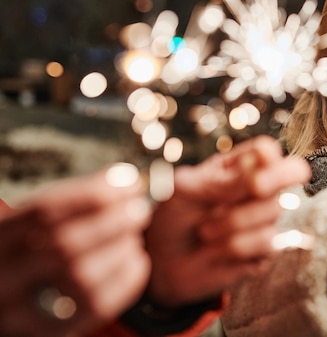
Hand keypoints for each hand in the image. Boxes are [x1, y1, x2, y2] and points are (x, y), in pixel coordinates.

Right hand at [0, 167, 150, 336]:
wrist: (8, 304)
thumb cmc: (31, 253)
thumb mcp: (36, 223)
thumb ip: (74, 202)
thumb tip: (126, 180)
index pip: (45, 210)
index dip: (93, 193)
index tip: (128, 182)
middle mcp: (2, 274)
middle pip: (65, 244)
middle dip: (112, 221)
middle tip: (139, 209)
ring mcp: (21, 310)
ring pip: (81, 276)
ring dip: (120, 250)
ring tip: (133, 236)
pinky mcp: (48, 332)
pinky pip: (96, 306)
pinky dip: (126, 278)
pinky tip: (136, 260)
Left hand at [145, 135, 310, 305]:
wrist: (161, 265)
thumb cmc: (171, 220)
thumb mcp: (186, 191)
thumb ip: (224, 179)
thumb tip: (263, 160)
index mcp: (238, 167)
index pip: (266, 151)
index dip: (269, 155)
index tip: (263, 159)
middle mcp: (257, 190)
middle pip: (288, 174)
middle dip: (274, 179)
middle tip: (257, 187)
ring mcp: (264, 220)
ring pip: (272, 210)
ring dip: (234, 222)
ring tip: (205, 230)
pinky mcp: (266, 250)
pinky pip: (267, 242)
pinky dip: (237, 246)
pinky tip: (217, 250)